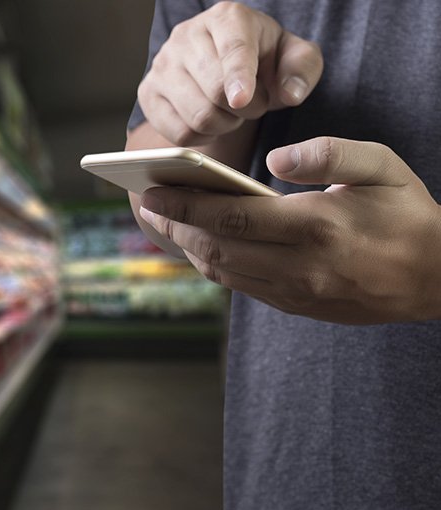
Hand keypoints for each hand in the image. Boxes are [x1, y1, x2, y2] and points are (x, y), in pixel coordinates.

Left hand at [137, 137, 440, 323]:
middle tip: (146, 204)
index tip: (152, 191)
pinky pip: (241, 286)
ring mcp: (297, 292)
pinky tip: (199, 242)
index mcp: (317, 226)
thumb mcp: (381, 167)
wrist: (440, 278)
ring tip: (164, 222)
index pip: (232, 217)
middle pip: (216, 248)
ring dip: (187, 247)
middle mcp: (300, 266)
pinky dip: (213, 264)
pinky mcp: (297, 306)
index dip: (185, 206)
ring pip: (223, 272)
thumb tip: (273, 160)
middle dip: (174, 226)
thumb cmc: (408, 213)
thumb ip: (328, 154)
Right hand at [138, 2, 322, 145]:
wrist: (225, 66)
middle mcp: (186, 36)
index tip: (242, 99)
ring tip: (232, 113)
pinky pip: (178, 134)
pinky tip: (211, 123)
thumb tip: (290, 94)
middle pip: (214, 90)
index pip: (232, 50)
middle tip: (253, 105)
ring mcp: (162, 66)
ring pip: (196, 116)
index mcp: (227, 18)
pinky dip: (202, 138)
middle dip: (245, 109)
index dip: (238, 77)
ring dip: (225, 125)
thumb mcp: (295, 57)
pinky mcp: (148, 93)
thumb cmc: (263, 60)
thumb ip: (303, 69)